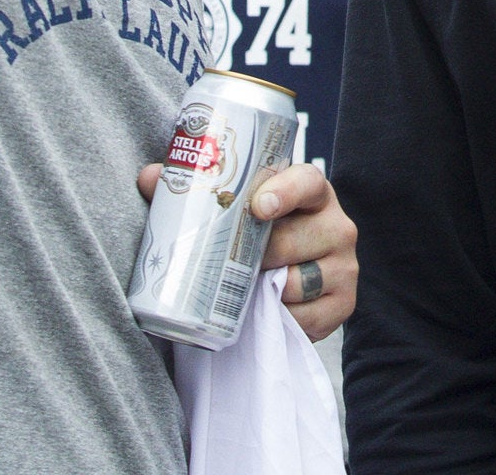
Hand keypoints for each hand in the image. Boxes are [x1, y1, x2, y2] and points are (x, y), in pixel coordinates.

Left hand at [137, 161, 356, 340]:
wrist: (293, 273)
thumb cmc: (261, 233)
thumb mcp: (238, 208)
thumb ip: (196, 189)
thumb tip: (150, 177)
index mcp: (312, 192)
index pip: (307, 182)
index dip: (285, 191)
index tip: (257, 206)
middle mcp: (336, 224)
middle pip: (295, 239)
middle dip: (259, 253)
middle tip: (231, 262)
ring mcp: (344, 265)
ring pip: (301, 280)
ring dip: (269, 289)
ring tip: (246, 289)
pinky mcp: (345, 302)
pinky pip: (310, 316)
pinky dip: (285, 318)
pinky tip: (269, 313)